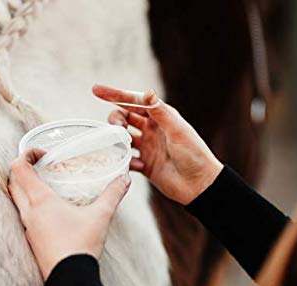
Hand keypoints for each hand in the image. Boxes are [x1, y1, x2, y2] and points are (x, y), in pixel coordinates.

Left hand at [8, 149, 130, 280]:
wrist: (70, 280)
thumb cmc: (81, 245)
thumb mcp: (100, 216)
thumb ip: (112, 194)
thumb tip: (124, 179)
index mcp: (40, 201)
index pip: (19, 169)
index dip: (25, 155)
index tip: (42, 154)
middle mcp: (29, 212)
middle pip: (13, 183)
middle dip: (23, 170)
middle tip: (42, 166)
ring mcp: (28, 227)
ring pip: (17, 201)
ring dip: (26, 188)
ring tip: (48, 186)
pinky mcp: (32, 240)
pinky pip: (25, 216)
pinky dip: (32, 206)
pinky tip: (52, 211)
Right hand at [93, 84, 222, 204]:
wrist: (200, 185)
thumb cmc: (194, 154)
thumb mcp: (177, 131)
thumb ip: (161, 112)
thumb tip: (147, 93)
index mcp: (161, 117)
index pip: (134, 102)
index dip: (115, 95)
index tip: (96, 90)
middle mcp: (152, 130)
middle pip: (125, 117)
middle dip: (116, 118)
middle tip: (116, 126)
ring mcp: (148, 147)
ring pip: (123, 137)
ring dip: (117, 138)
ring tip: (120, 143)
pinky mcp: (145, 164)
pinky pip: (127, 159)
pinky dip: (125, 160)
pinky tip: (134, 165)